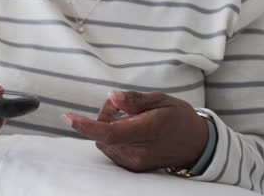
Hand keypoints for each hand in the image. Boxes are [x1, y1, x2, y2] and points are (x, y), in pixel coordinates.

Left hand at [61, 91, 207, 171]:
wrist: (196, 144)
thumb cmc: (178, 117)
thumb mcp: (160, 99)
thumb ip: (134, 100)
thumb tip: (111, 97)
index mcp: (148, 130)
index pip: (110, 132)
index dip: (86, 125)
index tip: (68, 117)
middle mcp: (139, 151)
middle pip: (103, 133)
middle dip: (104, 116)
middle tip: (123, 106)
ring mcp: (135, 161)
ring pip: (104, 141)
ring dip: (108, 127)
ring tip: (131, 119)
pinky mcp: (133, 166)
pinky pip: (111, 149)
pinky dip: (113, 137)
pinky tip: (131, 130)